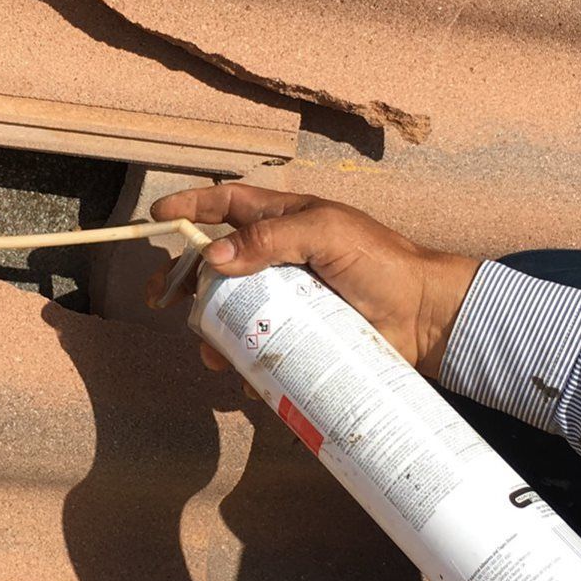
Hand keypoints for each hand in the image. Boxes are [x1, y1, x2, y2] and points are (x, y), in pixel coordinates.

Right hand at [150, 184, 480, 380]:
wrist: (423, 316)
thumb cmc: (381, 261)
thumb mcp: (326, 233)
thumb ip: (271, 238)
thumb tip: (214, 255)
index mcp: (284, 222)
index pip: (226, 204)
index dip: (190, 206)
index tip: (156, 215)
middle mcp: (277, 259)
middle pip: (214, 264)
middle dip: (182, 279)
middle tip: (161, 298)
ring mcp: (285, 300)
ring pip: (229, 313)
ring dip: (211, 331)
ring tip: (212, 350)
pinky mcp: (296, 337)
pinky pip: (258, 350)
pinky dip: (245, 365)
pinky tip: (247, 376)